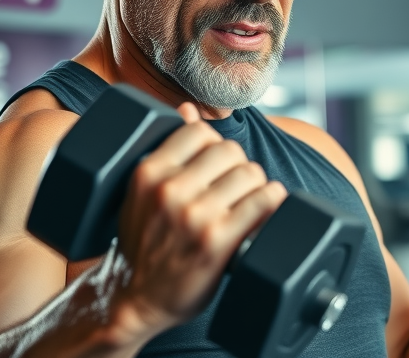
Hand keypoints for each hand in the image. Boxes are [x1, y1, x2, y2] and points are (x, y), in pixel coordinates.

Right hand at [111, 102, 287, 335]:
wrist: (135, 300)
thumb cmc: (142, 245)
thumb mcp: (141, 194)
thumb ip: (165, 153)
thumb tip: (187, 109)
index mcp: (148, 173)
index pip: (199, 131)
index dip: (213, 145)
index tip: (216, 163)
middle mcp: (170, 190)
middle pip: (230, 150)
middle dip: (238, 166)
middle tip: (236, 187)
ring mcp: (195, 216)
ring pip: (250, 173)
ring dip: (257, 185)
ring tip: (251, 200)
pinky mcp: (218, 241)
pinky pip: (262, 201)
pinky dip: (273, 200)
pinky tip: (269, 206)